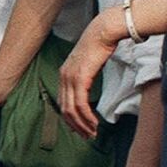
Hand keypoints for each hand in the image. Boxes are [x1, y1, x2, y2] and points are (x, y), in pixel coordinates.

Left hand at [59, 13, 119, 139]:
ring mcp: (69, 78)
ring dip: (82, 124)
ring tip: (92, 133)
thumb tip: (88, 86)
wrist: (104, 30)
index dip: (70, 119)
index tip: (80, 128)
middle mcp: (63, 77)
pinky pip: (80, 104)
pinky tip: (94, 123)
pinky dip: (86, 117)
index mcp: (63, 74)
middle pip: (64, 110)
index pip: (62, 103)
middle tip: (87, 136)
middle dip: (75, 126)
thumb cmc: (101, 44)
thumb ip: (85, 76)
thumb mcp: (89, 63)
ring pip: (71, 110)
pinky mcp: (79, 78)